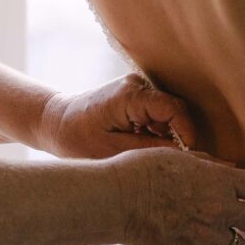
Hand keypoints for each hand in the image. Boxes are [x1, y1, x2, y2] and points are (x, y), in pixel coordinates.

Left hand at [38, 74, 199, 157]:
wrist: (56, 123)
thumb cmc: (78, 139)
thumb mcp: (113, 152)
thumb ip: (149, 150)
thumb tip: (183, 153)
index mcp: (130, 95)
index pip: (173, 109)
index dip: (186, 132)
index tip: (188, 156)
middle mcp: (136, 84)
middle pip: (174, 109)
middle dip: (177, 135)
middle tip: (170, 160)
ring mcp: (136, 87)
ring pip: (168, 112)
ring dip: (165, 134)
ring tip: (145, 151)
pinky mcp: (134, 94)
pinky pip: (157, 112)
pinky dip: (156, 129)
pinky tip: (139, 143)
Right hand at [108, 148, 244, 244]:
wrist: (117, 200)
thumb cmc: (143, 171)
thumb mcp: (180, 157)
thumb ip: (209, 166)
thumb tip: (229, 170)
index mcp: (219, 180)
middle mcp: (219, 209)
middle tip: (243, 215)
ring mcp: (206, 235)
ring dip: (232, 238)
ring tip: (217, 231)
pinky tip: (201, 243)